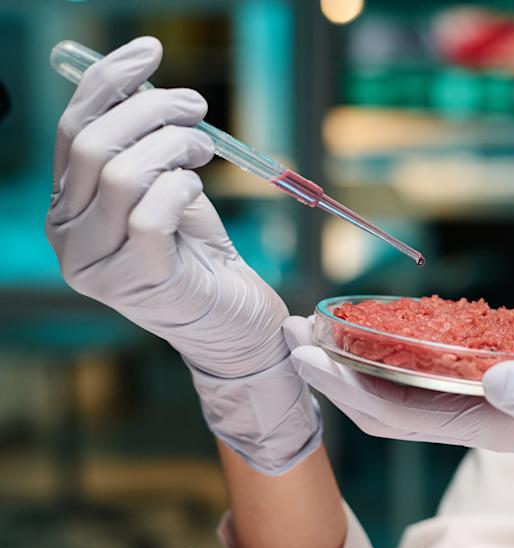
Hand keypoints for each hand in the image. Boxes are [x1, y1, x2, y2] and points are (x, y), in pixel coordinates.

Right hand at [46, 37, 319, 474]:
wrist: (235, 322)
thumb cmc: (202, 254)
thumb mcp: (169, 188)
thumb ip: (147, 147)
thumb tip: (145, 84)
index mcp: (69, 207)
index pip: (73, 130)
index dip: (109, 83)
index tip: (150, 50)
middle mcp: (69, 237)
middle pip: (92, 145)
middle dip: (150, 110)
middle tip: (196, 106)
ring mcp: (97, 265)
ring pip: (119, 174)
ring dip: (172, 145)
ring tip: (205, 149)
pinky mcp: (137, 281)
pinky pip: (149, 214)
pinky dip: (179, 186)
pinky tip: (197, 187)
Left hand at [284, 315, 513, 510]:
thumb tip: (496, 379)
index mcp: (495, 425)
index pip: (400, 414)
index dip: (345, 388)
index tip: (302, 354)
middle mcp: (483, 415)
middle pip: (389, 401)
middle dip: (336, 371)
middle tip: (289, 330)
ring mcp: (494, 399)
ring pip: (410, 385)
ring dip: (363, 357)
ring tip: (323, 325)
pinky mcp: (510, 380)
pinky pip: (442, 368)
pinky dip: (406, 348)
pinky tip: (392, 325)